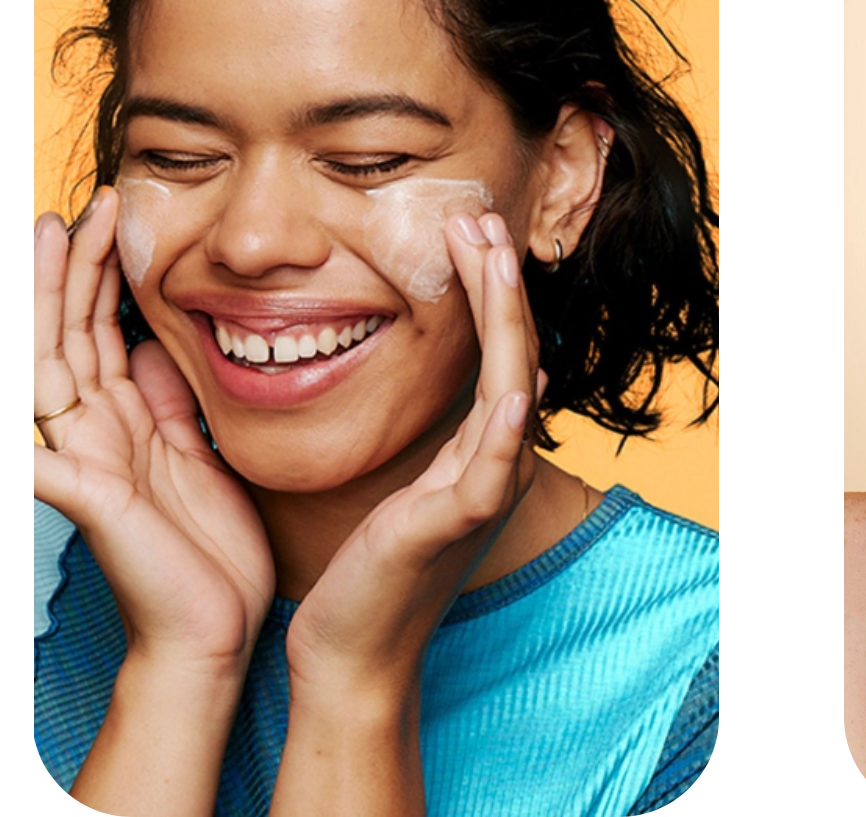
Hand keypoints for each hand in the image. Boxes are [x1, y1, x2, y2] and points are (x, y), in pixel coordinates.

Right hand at [31, 186, 274, 672]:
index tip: (114, 214)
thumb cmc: (207, 554)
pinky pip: (40, 459)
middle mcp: (91, 435)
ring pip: (50, 366)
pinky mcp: (88, 500)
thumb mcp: (197, 452)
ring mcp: (82, 464)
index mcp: (120, 421)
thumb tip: (151, 343)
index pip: (98, 328)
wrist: (210, 635)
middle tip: (87, 207)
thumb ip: (169, 399)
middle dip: (73, 266)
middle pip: (67, 332)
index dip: (102, 271)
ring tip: (52, 242)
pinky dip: (21, 434)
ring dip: (49, 303)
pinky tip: (17, 399)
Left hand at [283, 212, 544, 693]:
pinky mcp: (450, 528)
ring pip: (509, 392)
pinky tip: (511, 387)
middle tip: (483, 216)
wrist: (351, 648)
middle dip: (501, 283)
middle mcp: (493, 465)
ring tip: (493, 259)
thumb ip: (446, 432)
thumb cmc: (371, 566)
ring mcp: (478, 496)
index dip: (490, 287)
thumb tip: (499, 380)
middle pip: (513, 354)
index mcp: (480, 449)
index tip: (470, 227)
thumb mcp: (412, 480)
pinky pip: (487, 471)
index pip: (497, 350)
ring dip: (505, 323)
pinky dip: (504, 427)